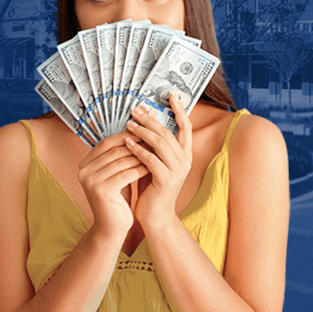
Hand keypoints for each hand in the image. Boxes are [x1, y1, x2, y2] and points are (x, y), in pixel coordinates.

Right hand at [77, 132, 148, 239]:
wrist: (112, 227)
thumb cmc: (117, 199)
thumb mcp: (115, 174)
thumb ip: (119, 156)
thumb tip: (136, 131)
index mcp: (84, 164)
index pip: (107, 142)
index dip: (126, 136)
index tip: (145, 132)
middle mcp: (83, 171)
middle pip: (115, 150)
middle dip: (136, 145)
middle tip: (155, 141)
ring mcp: (90, 181)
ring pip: (122, 161)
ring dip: (141, 156)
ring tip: (156, 153)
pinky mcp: (100, 190)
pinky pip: (126, 174)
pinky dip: (140, 169)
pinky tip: (152, 168)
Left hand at [124, 96, 192, 229]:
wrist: (156, 216)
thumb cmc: (153, 188)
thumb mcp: (156, 163)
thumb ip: (155, 146)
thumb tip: (143, 123)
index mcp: (185, 154)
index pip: (186, 126)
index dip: (179, 110)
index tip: (170, 94)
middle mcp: (185, 160)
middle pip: (169, 132)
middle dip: (151, 118)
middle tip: (135, 109)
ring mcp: (178, 170)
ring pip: (161, 143)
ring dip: (143, 131)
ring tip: (129, 124)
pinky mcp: (166, 180)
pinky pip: (150, 159)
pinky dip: (138, 149)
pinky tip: (127, 143)